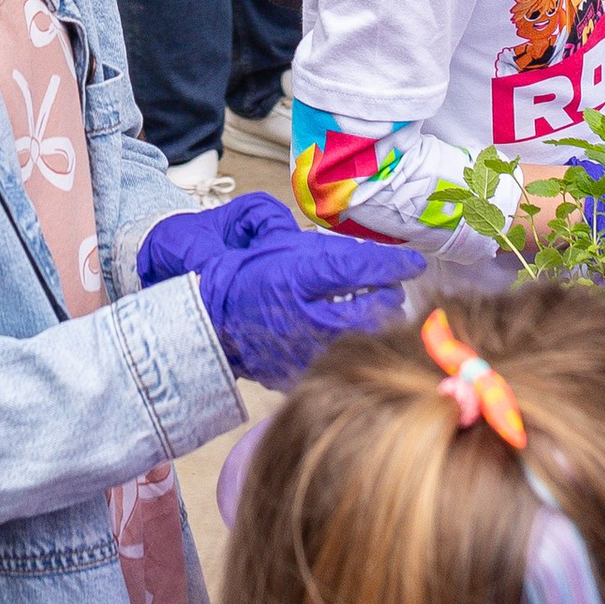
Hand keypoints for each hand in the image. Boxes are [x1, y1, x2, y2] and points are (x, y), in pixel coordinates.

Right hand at [137, 189, 405, 384]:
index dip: (393, 263)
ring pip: (360, 338)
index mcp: (292, 275)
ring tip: (373, 310)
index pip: (359, 266)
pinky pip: (334, 356)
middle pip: (373, 310)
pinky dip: (345, 345)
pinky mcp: (294, 371)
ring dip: (372, 324)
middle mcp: (301, 315)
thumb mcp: (258, 233)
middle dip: (388, 298)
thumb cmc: (224, 269)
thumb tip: (331, 239)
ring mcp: (299, 349)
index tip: (413, 263)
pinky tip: (342, 333)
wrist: (191, 315)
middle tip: (392, 287)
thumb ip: (295, 231)